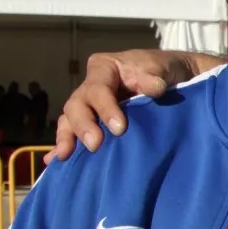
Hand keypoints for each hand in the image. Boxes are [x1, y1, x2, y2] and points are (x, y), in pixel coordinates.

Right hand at [49, 49, 210, 161]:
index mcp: (104, 69)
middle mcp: (90, 87)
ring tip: (64, 156)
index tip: (119, 128)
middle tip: (95, 145)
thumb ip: (154, 75)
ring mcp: (89, 106)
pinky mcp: (93, 123)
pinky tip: (55, 162)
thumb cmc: (163, 70)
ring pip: (70, 120)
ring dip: (67, 138)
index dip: (105, 108)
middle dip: (83, 126)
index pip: (98, 88)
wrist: (172, 80)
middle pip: (76, 105)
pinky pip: (73, 134)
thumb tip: (153, 87)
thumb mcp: (161, 66)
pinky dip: (65, 146)